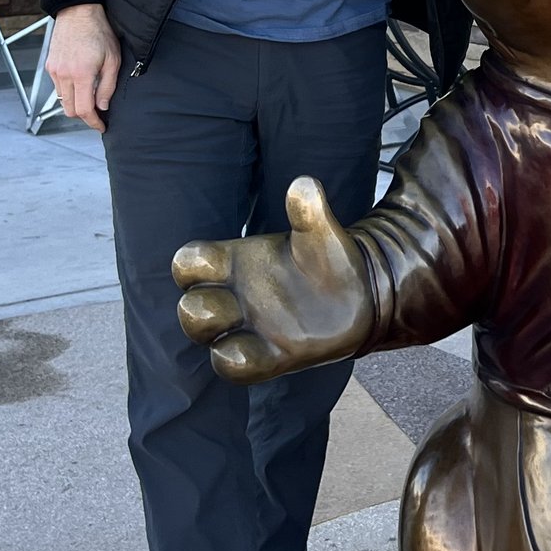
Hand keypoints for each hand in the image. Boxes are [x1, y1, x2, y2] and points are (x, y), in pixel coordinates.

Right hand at [45, 3, 121, 130]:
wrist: (78, 12)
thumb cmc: (99, 32)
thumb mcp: (113, 60)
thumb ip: (107, 86)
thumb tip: (103, 107)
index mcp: (81, 74)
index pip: (84, 110)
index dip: (94, 122)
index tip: (101, 126)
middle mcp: (64, 74)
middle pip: (70, 110)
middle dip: (84, 116)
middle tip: (98, 113)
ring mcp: (54, 70)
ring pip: (62, 100)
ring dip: (75, 103)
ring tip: (90, 96)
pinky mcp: (50, 65)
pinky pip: (58, 87)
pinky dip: (69, 91)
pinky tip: (80, 82)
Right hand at [173, 177, 373, 382]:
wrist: (362, 295)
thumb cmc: (328, 260)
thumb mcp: (320, 233)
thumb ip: (309, 211)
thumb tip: (303, 185)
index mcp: (235, 263)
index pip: (188, 264)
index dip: (190, 265)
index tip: (216, 263)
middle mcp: (235, 298)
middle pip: (189, 308)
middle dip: (199, 307)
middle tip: (232, 301)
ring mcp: (250, 329)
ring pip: (204, 339)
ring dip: (213, 335)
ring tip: (242, 324)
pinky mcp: (270, 358)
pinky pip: (234, 366)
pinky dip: (237, 360)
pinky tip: (270, 349)